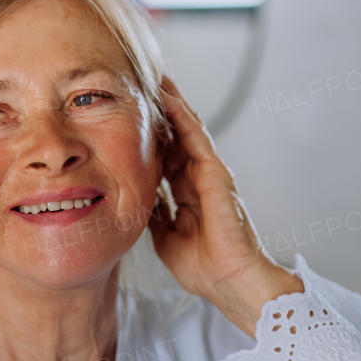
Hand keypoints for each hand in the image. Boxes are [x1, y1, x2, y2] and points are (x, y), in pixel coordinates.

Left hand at [148, 78, 302, 336]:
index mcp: (188, 193)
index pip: (165, 155)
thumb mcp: (166, 238)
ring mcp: (210, 174)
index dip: (149, 135)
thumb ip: (155, 215)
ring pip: (188, 129)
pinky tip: (168, 97)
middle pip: (176, 135)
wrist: (231, 283)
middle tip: (141, 82)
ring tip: (155, 76)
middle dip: (160, 110)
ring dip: (172, 102)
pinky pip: (197, 138)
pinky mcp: (217, 174)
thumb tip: (139, 201)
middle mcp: (200, 179)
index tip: (129, 115)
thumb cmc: (205, 269)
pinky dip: (182, 116)